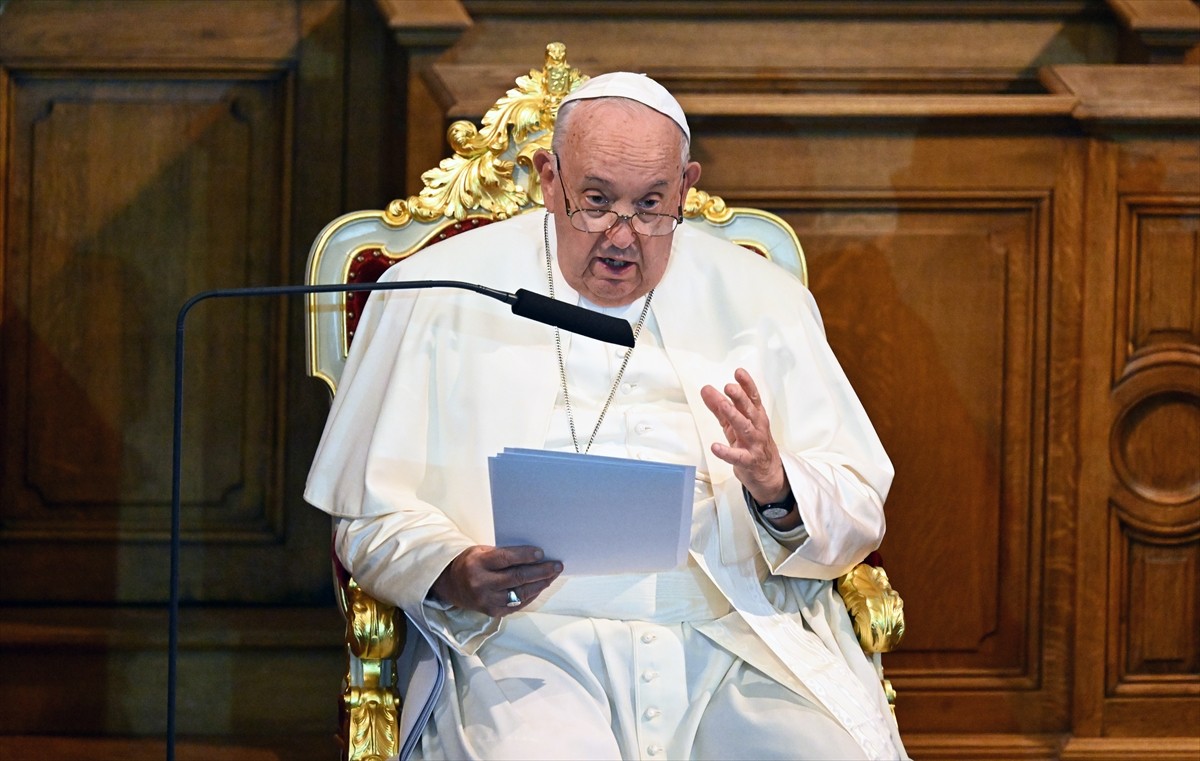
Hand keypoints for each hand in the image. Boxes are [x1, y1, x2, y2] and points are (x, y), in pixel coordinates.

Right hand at [431, 545, 562, 616]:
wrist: (451, 586)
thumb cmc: (470, 563)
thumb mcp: (481, 551)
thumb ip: (503, 553)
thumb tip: (533, 554)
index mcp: (477, 564)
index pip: (506, 559)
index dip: (525, 556)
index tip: (541, 553)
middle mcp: (482, 584)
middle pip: (517, 578)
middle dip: (541, 571)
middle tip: (557, 566)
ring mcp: (487, 601)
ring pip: (520, 593)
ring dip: (540, 584)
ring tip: (553, 575)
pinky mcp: (493, 612)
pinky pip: (518, 604)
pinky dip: (532, 595)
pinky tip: (541, 586)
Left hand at [700, 367, 789, 504]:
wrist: (767, 472)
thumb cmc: (751, 443)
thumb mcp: (734, 423)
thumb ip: (720, 407)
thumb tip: (706, 390)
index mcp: (756, 416)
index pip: (752, 397)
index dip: (747, 384)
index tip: (738, 372)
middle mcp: (757, 428)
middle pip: (749, 410)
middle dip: (740, 398)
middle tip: (729, 387)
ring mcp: (753, 444)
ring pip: (745, 429)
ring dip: (734, 416)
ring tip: (723, 406)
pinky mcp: (747, 461)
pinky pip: (737, 456)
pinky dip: (726, 452)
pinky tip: (715, 447)